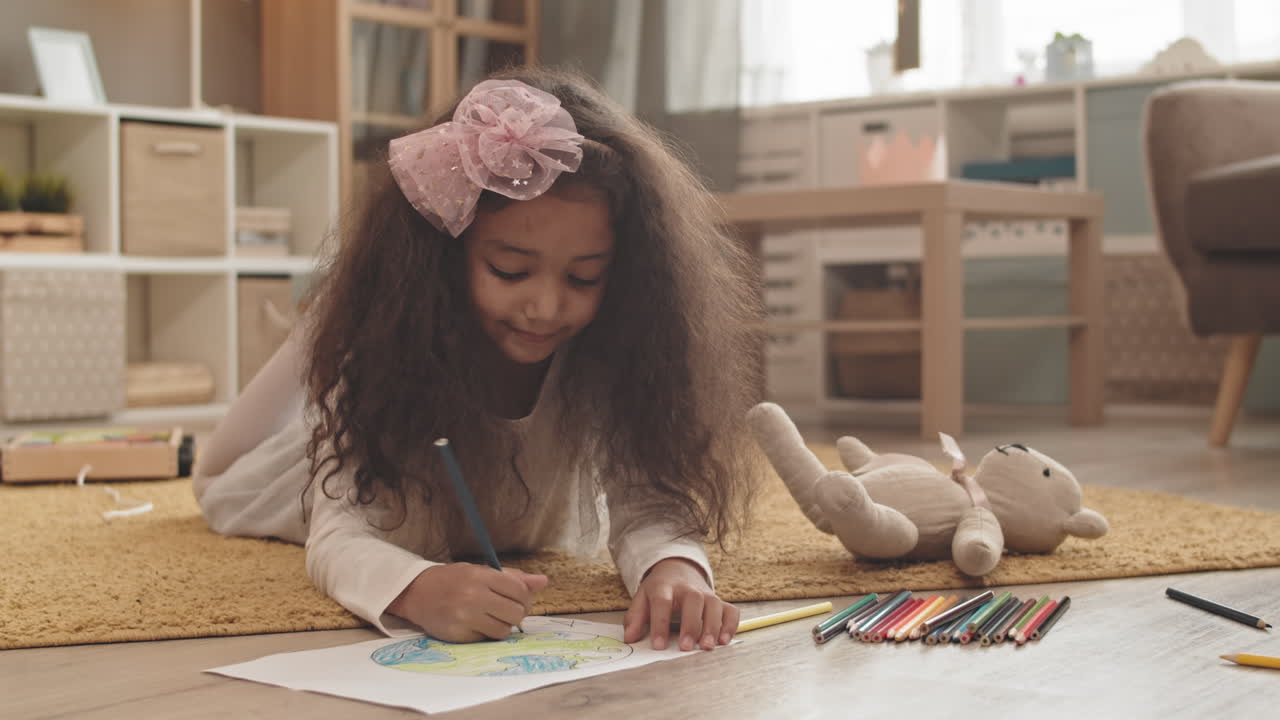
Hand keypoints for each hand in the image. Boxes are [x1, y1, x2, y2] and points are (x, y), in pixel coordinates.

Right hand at [387, 563, 547, 642]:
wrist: (417, 593)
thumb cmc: (453, 580)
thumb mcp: (480, 571)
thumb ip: (513, 577)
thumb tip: (543, 581)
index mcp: (481, 576)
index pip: (520, 590)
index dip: (525, 597)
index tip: (519, 599)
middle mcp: (474, 596)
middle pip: (516, 613)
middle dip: (517, 613)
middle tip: (507, 609)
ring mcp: (465, 617)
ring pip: (504, 630)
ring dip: (503, 625)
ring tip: (492, 617)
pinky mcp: (458, 635)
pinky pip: (487, 639)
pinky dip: (487, 634)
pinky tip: (477, 624)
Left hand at [623, 557, 738, 650]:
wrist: (679, 570)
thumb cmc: (659, 591)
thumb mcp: (642, 599)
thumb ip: (635, 618)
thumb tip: (630, 638)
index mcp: (664, 587)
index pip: (662, 602)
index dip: (660, 624)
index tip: (658, 646)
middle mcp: (688, 588)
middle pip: (693, 601)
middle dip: (690, 625)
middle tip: (686, 647)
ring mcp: (706, 594)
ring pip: (714, 605)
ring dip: (712, 627)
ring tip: (707, 647)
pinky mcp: (720, 602)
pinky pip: (730, 611)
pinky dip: (730, 625)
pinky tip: (724, 641)